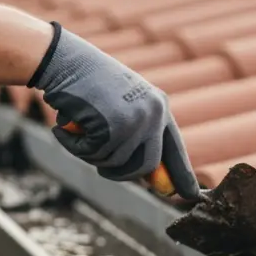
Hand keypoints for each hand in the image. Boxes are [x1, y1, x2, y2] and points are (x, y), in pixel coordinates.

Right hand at [28, 23, 202, 200]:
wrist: (65, 61)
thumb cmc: (89, 85)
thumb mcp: (122, 106)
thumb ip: (138, 137)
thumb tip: (151, 178)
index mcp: (159, 107)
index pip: (175, 150)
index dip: (182, 175)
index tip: (191, 195)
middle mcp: (154, 113)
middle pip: (146, 166)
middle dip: (122, 174)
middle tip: (103, 169)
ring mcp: (135, 119)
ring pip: (116, 163)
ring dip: (92, 155)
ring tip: (79, 133)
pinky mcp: (113, 125)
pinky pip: (94, 154)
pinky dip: (74, 147)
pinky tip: (66, 126)